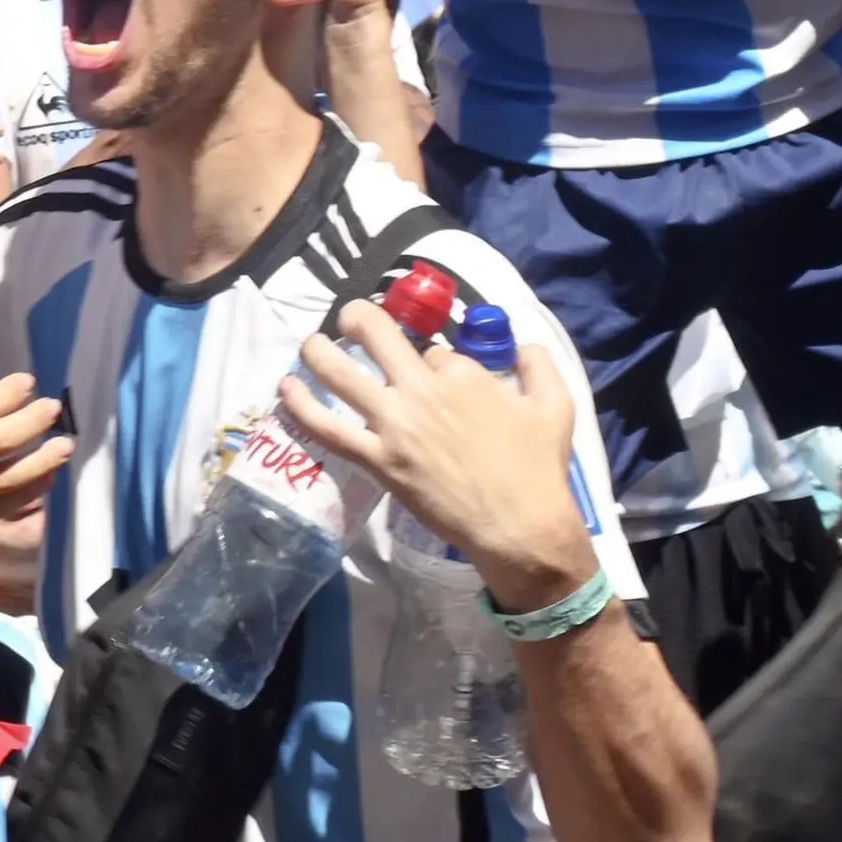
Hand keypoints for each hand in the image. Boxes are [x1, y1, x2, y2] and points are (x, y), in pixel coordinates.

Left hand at [278, 302, 602, 615]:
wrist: (519, 524)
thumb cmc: (539, 466)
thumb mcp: (556, 405)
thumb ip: (537, 365)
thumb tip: (522, 344)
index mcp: (462, 374)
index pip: (430, 350)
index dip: (427, 358)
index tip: (430, 371)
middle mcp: (421, 391)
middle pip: (375, 336)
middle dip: (356, 318)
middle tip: (349, 317)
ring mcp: (393, 425)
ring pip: (340, 375)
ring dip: (318, 352)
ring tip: (310, 344)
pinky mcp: (377, 459)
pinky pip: (327, 428)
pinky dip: (301, 405)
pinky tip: (286, 388)